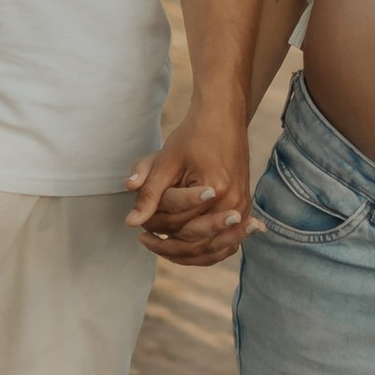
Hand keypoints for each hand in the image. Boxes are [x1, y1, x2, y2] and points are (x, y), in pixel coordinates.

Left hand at [126, 108, 252, 269]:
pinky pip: (226, 244)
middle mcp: (234, 203)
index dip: (155, 225)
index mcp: (215, 189)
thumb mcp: (165, 162)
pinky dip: (206, 252)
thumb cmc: (192, 137)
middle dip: (167, 244)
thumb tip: (130, 223)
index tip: (138, 227)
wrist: (223, 120)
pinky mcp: (244, 210)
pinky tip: (185, 252)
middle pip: (196, 240)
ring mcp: (242, 208)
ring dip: (185, 254)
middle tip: (143, 239)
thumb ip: (149, 194)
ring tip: (159, 247)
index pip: (179, 222)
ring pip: (212, 249)